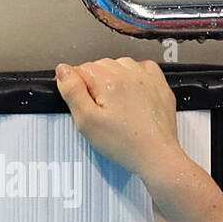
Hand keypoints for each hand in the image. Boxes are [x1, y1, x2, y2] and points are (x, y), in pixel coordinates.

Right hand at [54, 57, 182, 177]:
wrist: (156, 156)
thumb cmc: (126, 144)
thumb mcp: (86, 121)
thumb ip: (71, 92)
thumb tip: (63, 71)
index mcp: (109, 81)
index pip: (79, 69)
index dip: (76, 86)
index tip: (83, 102)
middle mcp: (129, 74)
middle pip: (99, 66)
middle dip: (94, 83)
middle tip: (100, 109)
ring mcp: (147, 79)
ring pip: (120, 65)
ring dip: (114, 78)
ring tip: (116, 104)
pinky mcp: (160, 86)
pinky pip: (144, 68)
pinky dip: (136, 76)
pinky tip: (133, 93)